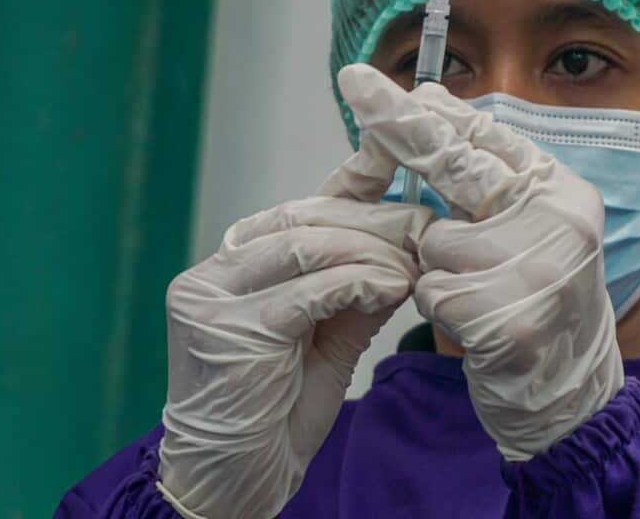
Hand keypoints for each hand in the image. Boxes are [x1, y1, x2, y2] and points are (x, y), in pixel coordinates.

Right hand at [157, 143, 432, 517]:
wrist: (233, 482)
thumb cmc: (276, 415)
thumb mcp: (327, 341)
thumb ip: (355, 293)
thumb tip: (407, 251)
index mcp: (234, 267)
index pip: (298, 208)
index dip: (350, 181)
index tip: (396, 158)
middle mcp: (214, 272)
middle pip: (304, 218)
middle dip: (374, 218)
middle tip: (427, 223)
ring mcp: (211, 296)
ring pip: (307, 244)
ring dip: (372, 250)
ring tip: (414, 261)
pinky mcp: (225, 326)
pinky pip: (308, 288)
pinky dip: (358, 281)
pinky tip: (391, 286)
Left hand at [339, 63, 622, 460]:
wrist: (572, 397)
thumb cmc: (532, 305)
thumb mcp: (524, 233)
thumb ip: (485, 178)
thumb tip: (428, 103)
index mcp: (562, 192)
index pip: (487, 138)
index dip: (432, 111)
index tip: (380, 81)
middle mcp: (560, 221)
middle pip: (458, 166)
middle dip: (402, 126)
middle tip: (352, 81)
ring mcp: (540, 271)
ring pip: (434, 242)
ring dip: (436, 270)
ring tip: (479, 296)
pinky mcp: (510, 320)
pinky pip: (432, 291)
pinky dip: (438, 308)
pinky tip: (476, 328)